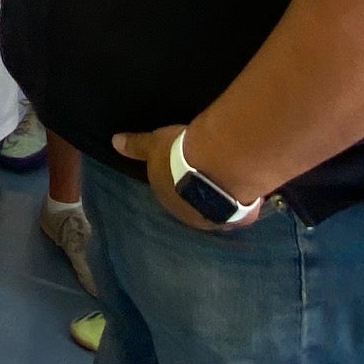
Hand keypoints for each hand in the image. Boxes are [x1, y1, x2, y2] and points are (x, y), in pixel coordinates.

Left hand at [112, 124, 261, 231]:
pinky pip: (241, 213)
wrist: (218, 165)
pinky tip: (248, 192)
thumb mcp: (154, 145)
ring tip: (229, 180)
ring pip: (217, 211)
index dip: (177, 181)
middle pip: (193, 205)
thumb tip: (114, 142)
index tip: (185, 169)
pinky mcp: (239, 220)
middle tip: (208, 172)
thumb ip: (136, 146)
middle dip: (198, 193)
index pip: (170, 193)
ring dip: (220, 200)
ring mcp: (215, 222)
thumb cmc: (180, 154)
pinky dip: (242, 204)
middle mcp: (189, 217)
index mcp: (167, 201)